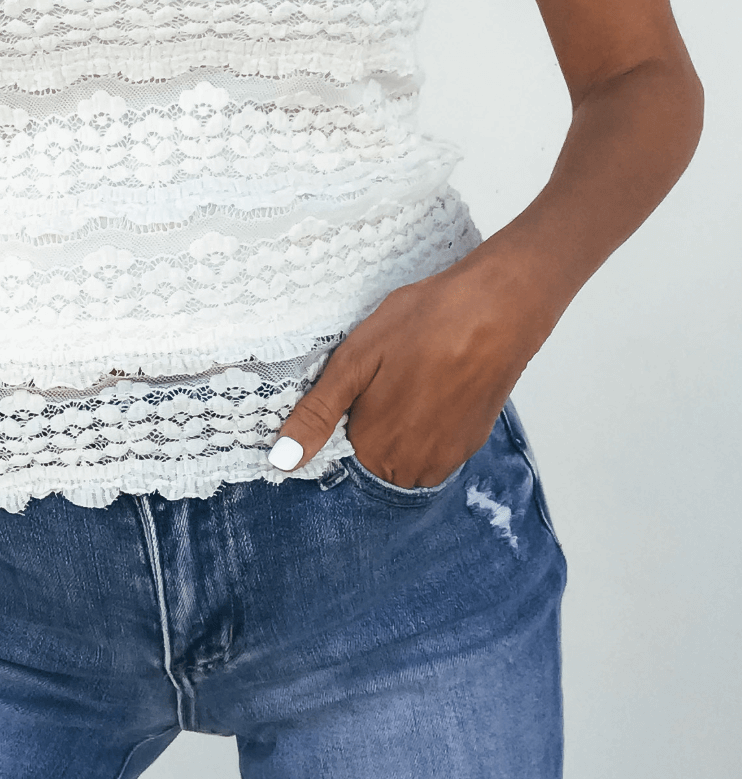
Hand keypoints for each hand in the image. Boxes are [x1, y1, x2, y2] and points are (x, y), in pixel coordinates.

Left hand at [271, 253, 549, 486]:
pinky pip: (435, 444)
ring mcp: (447, 459)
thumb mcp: (354, 362)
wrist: (497, 309)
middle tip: (385, 376)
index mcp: (375, 450)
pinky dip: (428, 420)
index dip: (343, 416)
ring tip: (409, 377)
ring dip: (400, 424)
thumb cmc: (424, 326)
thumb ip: (317, 415)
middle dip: (370, 423)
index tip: (357, 385)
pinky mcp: (472, 442)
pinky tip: (432, 382)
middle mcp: (412, 469)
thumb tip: (281, 462)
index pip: (340, 452)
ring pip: (405, 451)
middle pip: (373, 455)